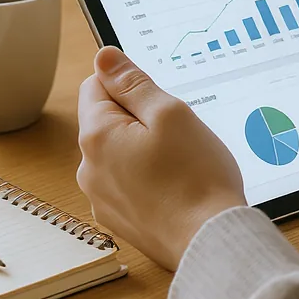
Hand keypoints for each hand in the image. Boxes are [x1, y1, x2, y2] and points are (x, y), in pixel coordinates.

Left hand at [76, 47, 245, 270]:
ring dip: (145, 148)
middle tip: (178, 133)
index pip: (97, 85)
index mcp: (97, 136)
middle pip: (108, 120)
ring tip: (181, 162)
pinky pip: (128, 182)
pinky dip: (149, 177)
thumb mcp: (169, 113)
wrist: (208, 242)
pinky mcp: (119, 219)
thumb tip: (103, 57)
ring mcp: (102, 198)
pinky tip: (177, 186)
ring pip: (120, 152)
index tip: (161, 101)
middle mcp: (89, 168)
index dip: (132, 85)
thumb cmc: (196, 176)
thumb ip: (132, 83)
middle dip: (141, 118)